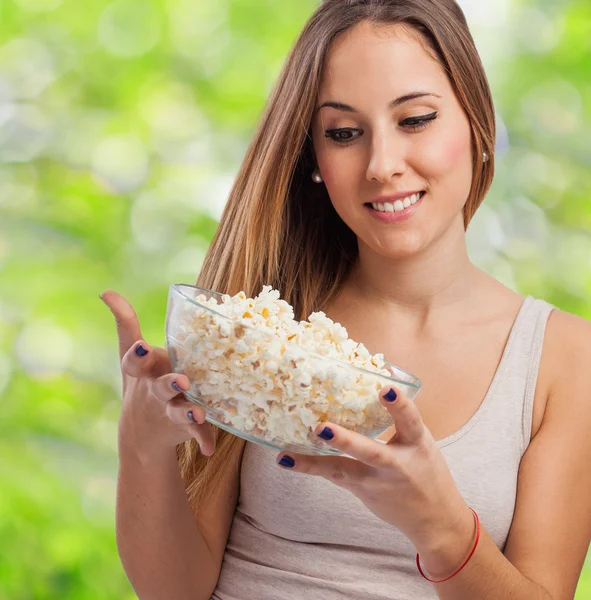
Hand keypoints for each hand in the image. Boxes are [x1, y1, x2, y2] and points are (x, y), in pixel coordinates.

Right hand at [100, 290, 215, 458]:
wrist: (142, 434)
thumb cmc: (142, 381)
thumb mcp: (130, 356)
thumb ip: (125, 324)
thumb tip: (107, 291)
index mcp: (143, 372)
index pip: (134, 362)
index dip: (137, 355)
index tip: (143, 347)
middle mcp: (154, 392)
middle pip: (160, 388)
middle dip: (169, 384)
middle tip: (181, 380)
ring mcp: (169, 410)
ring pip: (179, 410)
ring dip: (188, 412)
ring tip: (198, 413)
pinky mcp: (184, 426)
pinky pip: (196, 432)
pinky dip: (203, 439)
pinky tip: (209, 448)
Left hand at [275, 385, 469, 550]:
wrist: (434, 519)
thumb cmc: (425, 469)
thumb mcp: (419, 440)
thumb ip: (400, 416)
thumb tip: (382, 375)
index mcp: (416, 443)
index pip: (410, 420)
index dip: (398, 404)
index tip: (384, 388)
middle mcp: (396, 464)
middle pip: (370, 452)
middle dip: (346, 441)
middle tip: (321, 428)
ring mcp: (376, 481)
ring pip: (343, 471)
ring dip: (314, 462)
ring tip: (287, 454)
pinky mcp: (361, 490)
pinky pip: (334, 476)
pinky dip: (310, 466)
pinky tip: (287, 459)